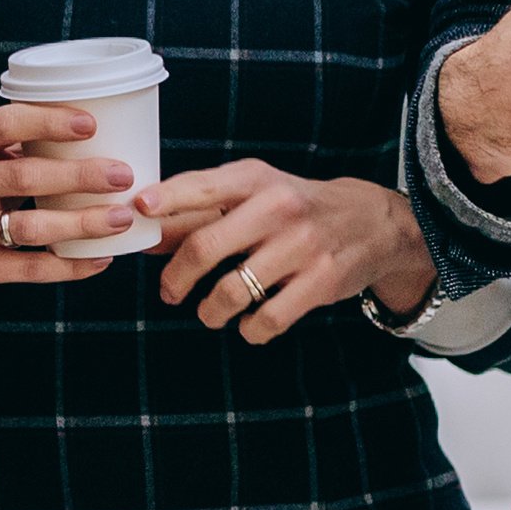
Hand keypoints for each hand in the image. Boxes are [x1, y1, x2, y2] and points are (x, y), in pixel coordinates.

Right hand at [0, 104, 130, 309]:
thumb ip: (11, 143)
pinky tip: (100, 259)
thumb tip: (90, 131)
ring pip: (31, 227)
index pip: (3, 124)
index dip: (48, 122)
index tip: (91, 124)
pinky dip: (70, 265)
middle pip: (24, 176)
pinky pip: (29, 268)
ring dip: (82, 223)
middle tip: (122, 174)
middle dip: (80, 175)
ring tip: (120, 218)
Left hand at [137, 163, 432, 341]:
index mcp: (255, 180)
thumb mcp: (254, 192)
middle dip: (176, 278)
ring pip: (231, 291)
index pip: (201, 186)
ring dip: (209, 311)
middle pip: (205, 247)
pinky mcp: (321, 283)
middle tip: (169, 293)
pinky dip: (249, 329)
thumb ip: (200, 210)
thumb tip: (144, 229)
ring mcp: (302, 246)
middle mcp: (278, 208)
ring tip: (209, 313)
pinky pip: (267, 319)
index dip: (165, 199)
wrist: (372, 222)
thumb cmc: (296, 206)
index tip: (138, 210)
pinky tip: (248, 323)